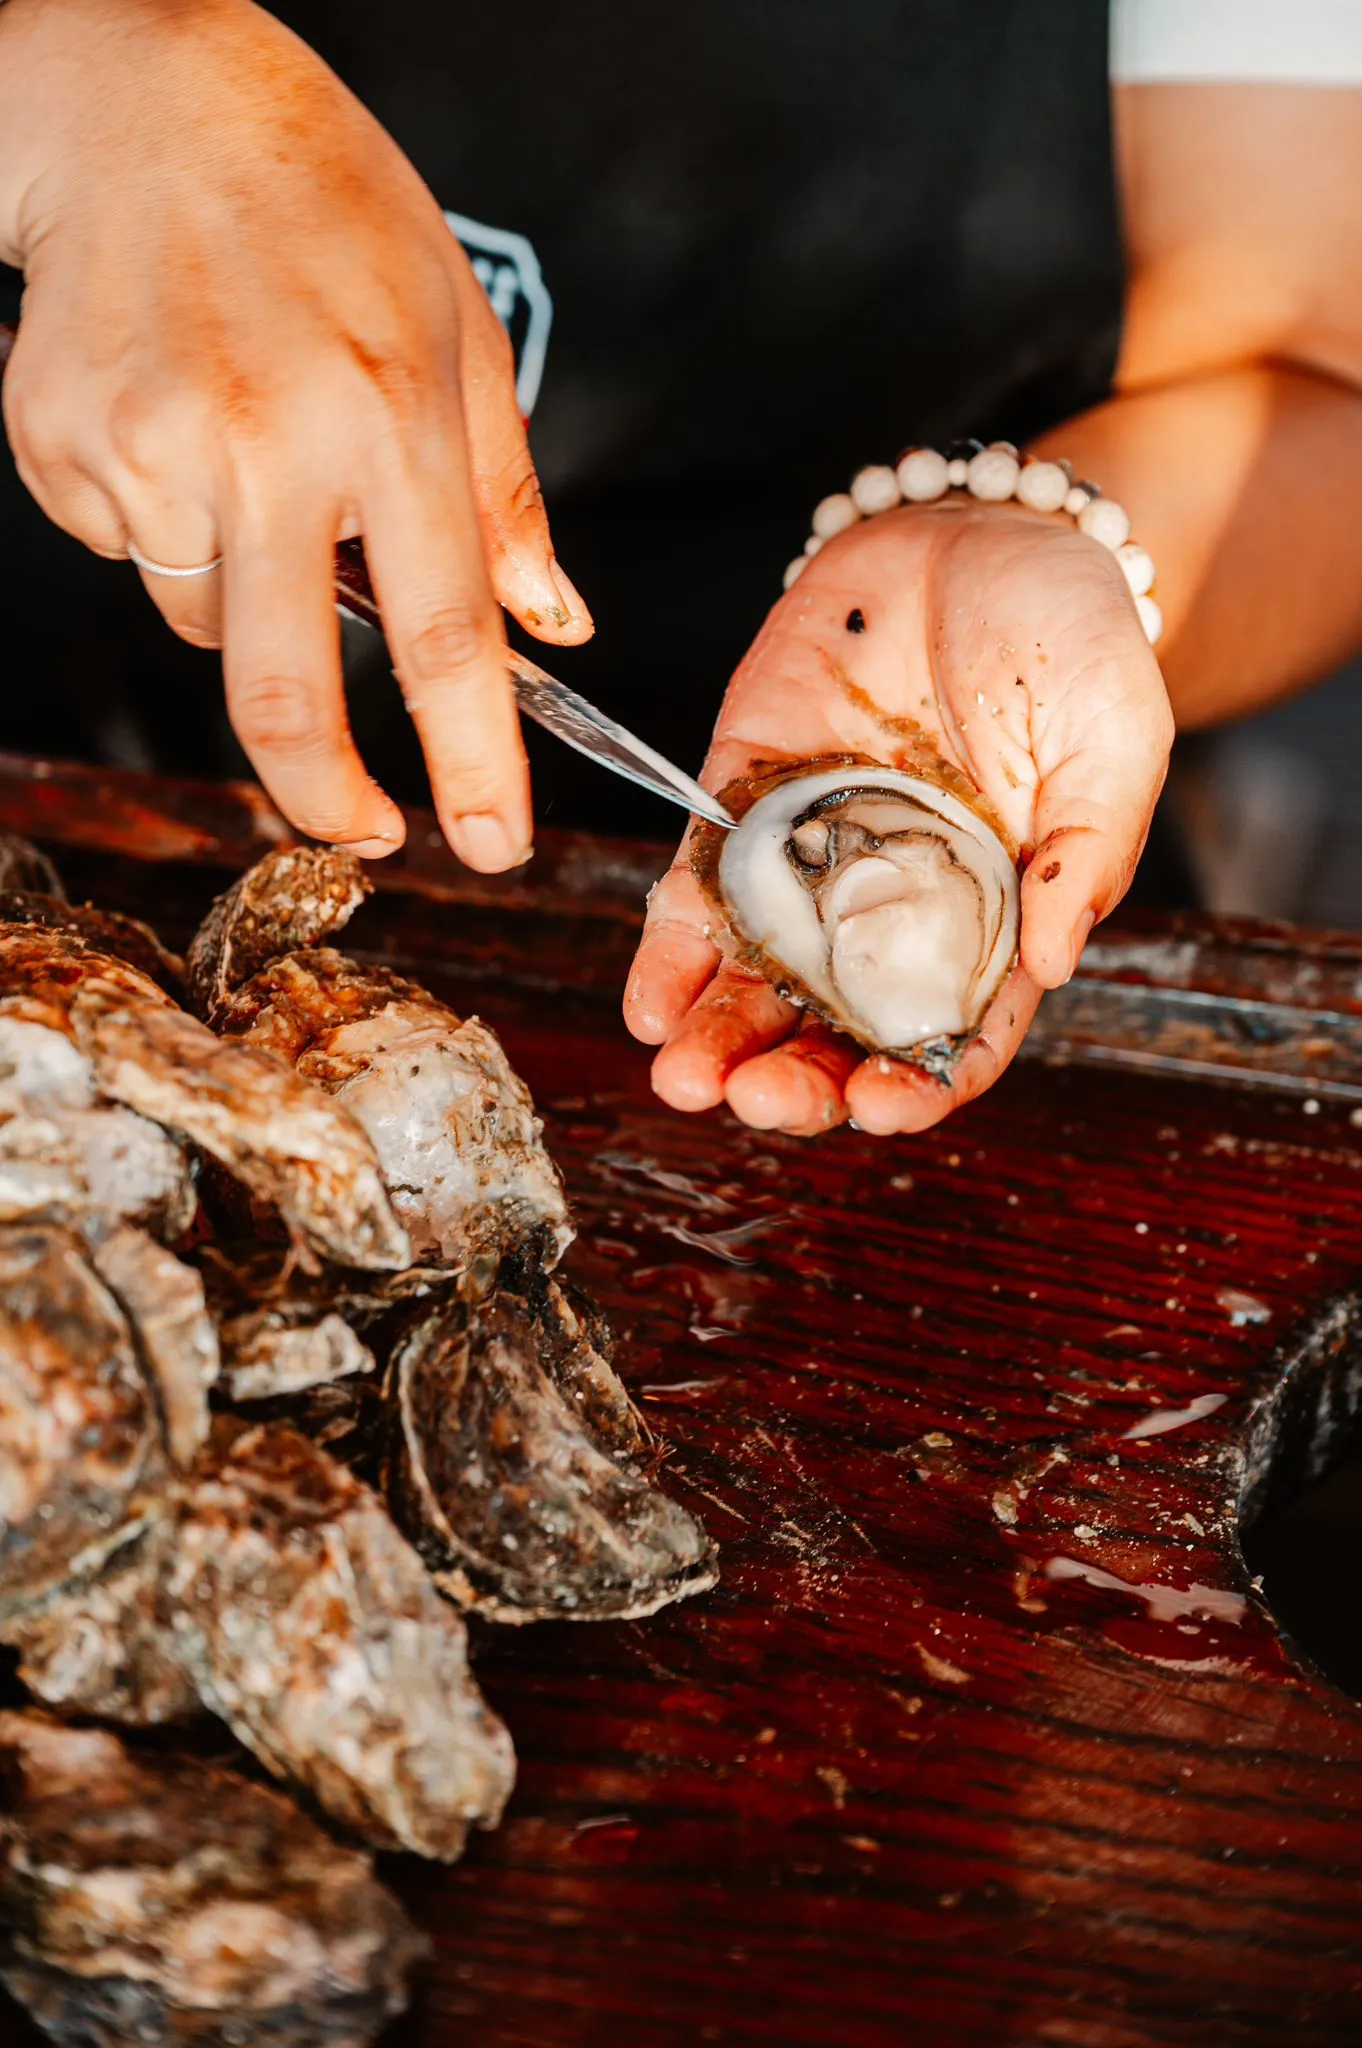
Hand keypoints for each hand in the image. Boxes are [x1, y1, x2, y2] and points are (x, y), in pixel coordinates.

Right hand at [0, 0, 589, 870]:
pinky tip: (179, 423)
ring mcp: (152, 451)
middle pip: (289, 695)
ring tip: (248, 450)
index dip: (472, 763)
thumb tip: (552, 624)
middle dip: (328, 792)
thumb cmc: (318, 201)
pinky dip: (166, 528)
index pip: (444, 638)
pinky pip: (132, 559)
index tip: (491, 840)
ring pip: (209, 623)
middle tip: (360, 825)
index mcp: (390, 416)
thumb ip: (505, 493)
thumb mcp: (457, 328)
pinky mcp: (65, 451)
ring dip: (245, 589)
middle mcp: (267, 445)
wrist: (139, 97)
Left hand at [625, 498, 1173, 1135]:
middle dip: (797, 1077)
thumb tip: (1052, 964)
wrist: (982, 527)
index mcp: (994, 917)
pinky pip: (702, 887)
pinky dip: (673, 949)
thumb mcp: (1114, 738)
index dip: (920, 1084)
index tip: (883, 1108)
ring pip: (761, 977)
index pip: (954, 1032)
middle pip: (841, 1026)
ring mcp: (816, 859)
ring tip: (685, 1078)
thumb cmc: (1073, 638)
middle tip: (757, 1101)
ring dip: (720, 1035)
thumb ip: (1085, 851)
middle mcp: (896, 908)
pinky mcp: (747, 798)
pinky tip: (651, 1005)